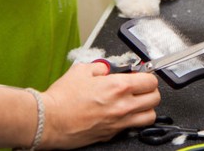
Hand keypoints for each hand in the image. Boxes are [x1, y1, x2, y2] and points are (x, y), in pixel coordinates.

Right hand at [40, 63, 159, 148]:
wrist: (48, 120)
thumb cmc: (62, 98)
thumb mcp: (82, 70)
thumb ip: (100, 67)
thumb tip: (107, 69)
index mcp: (118, 87)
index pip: (150, 81)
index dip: (148, 77)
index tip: (142, 76)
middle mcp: (123, 106)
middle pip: (155, 99)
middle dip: (150, 91)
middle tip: (141, 88)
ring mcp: (119, 123)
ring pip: (149, 117)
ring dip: (146, 108)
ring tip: (136, 103)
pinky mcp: (111, 135)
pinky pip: (131, 127)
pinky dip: (131, 121)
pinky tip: (121, 115)